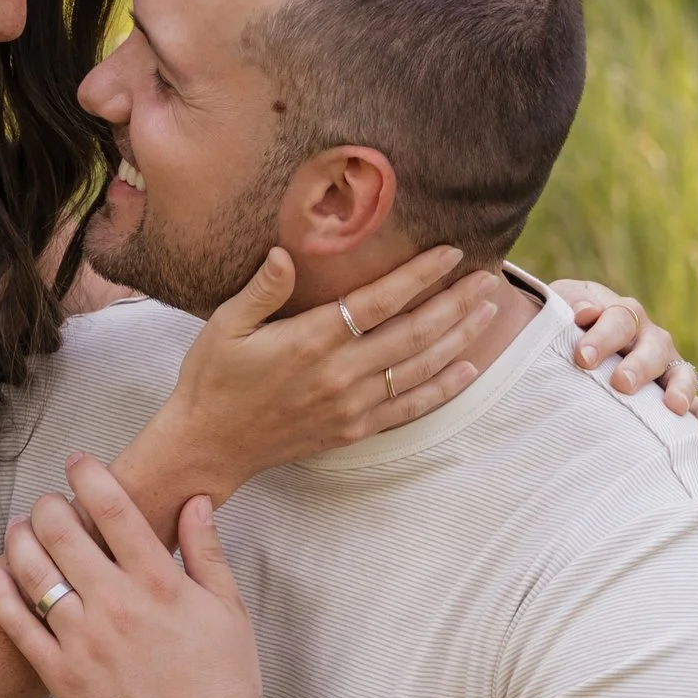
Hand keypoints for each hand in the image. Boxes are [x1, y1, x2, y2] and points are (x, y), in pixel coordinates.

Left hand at [0, 459, 269, 697]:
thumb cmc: (225, 687)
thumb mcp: (230, 611)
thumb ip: (208, 552)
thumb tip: (196, 502)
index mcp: (160, 583)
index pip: (115, 510)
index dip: (90, 477)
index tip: (78, 463)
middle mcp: (116, 605)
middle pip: (63, 533)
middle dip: (48, 505)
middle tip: (48, 502)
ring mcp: (83, 641)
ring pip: (33, 573)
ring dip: (19, 540)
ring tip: (20, 530)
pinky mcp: (61, 678)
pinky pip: (17, 627)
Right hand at [161, 243, 503, 497]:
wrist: (209, 444)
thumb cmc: (212, 378)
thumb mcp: (225, 325)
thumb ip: (262, 288)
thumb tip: (288, 253)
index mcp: (311, 340)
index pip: (379, 301)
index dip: (420, 275)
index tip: (451, 252)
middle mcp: (339, 373)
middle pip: (414, 333)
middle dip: (457, 303)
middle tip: (489, 278)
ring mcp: (351, 406)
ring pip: (420, 368)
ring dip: (459, 338)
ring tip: (488, 312)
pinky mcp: (353, 430)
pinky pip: (409, 409)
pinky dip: (442, 389)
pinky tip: (467, 369)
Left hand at [551, 281, 697, 426]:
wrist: (566, 349)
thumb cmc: (561, 328)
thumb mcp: (559, 308)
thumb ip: (570, 304)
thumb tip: (587, 311)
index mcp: (620, 314)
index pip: (619, 318)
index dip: (603, 337)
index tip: (584, 357)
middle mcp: (648, 338)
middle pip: (654, 346)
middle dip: (639, 365)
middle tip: (621, 383)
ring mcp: (665, 367)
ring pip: (681, 372)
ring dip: (680, 388)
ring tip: (674, 406)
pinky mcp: (674, 394)